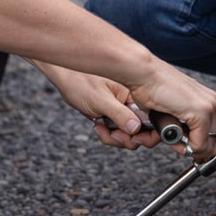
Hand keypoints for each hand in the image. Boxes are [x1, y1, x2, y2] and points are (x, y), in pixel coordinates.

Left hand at [36, 65, 159, 148]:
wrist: (62, 76)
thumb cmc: (78, 80)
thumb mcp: (99, 99)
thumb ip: (118, 114)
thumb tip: (136, 128)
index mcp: (134, 93)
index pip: (153, 119)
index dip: (148, 133)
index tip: (136, 139)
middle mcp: (132, 100)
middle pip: (143, 130)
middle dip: (128, 137)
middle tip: (113, 135)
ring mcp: (123, 107)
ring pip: (130, 133)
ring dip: (116, 137)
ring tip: (101, 129)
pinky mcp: (114, 113)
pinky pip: (118, 130)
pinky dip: (109, 134)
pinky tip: (98, 126)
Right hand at [125, 58, 215, 170]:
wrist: (143, 73)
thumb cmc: (151, 87)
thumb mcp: (175, 109)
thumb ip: (186, 124)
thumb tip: (189, 143)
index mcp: (209, 100)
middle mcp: (213, 102)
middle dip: (207, 155)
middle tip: (190, 155)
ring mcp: (209, 106)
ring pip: (213, 147)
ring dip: (193, 151)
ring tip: (176, 142)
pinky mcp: (201, 112)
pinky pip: (199, 144)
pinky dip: (186, 148)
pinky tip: (174, 139)